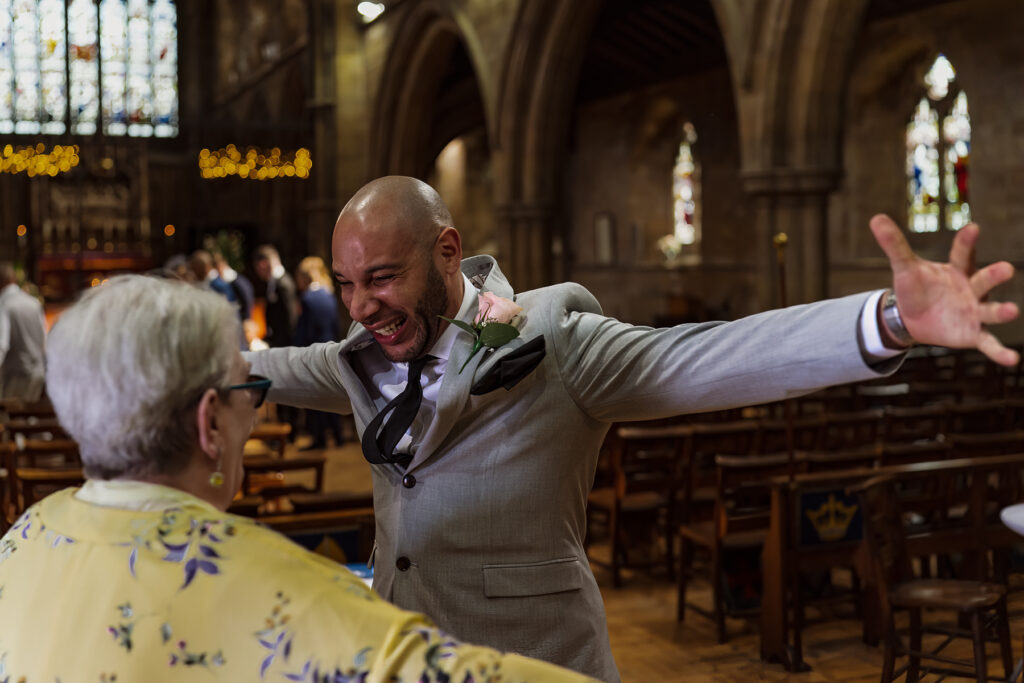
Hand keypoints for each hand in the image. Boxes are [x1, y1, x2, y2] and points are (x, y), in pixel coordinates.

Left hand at [870, 214, 1019, 365]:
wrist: (913, 318)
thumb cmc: (916, 288)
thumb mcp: (904, 267)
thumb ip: (894, 245)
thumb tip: (875, 217)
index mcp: (957, 269)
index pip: (962, 253)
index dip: (967, 241)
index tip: (973, 228)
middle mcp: (972, 289)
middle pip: (984, 279)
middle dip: (994, 275)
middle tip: (1006, 268)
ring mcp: (975, 311)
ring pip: (990, 310)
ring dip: (1002, 311)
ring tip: (1012, 310)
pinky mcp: (973, 333)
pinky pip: (988, 343)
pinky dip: (1000, 352)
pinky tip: (1012, 360)